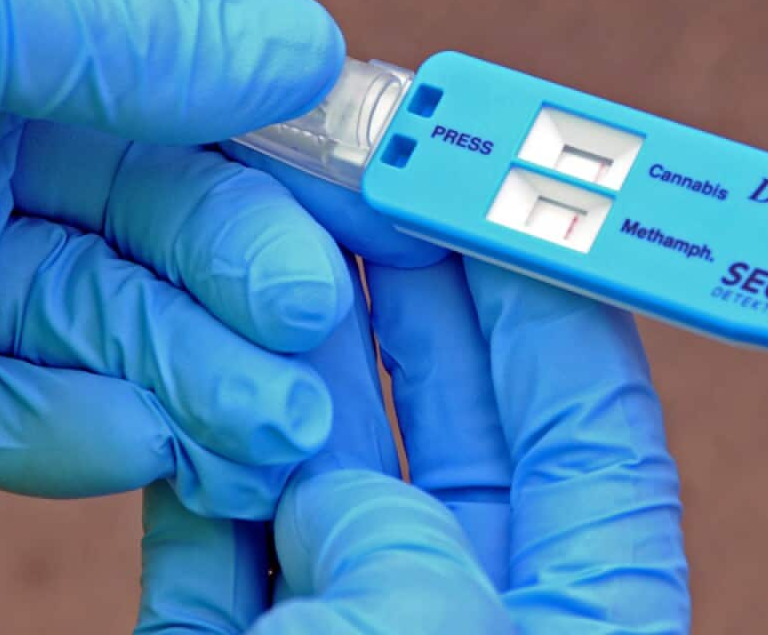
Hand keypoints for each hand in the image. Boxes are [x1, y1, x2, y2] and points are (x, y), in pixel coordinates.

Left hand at [0, 0, 350, 518]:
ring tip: (276, 430)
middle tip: (311, 326)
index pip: (185, 87)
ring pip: (98, 330)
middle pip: (159, 223)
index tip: (378, 201)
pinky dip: (72, 439)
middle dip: (246, 279)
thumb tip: (302, 49)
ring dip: (195, 381)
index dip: (290, 146)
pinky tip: (145, 447)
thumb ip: (108, 26)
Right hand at [139, 159, 689, 632]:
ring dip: (286, 347)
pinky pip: (221, 527)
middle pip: (448, 413)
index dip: (543, 287)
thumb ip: (410, 539)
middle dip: (404, 285)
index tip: (494, 186)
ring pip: (323, 456)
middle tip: (362, 176)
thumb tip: (321, 496)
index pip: (584, 414)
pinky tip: (183, 353)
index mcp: (577, 614)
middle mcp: (464, 610)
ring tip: (257, 231)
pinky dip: (196, 449)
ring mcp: (349, 624)